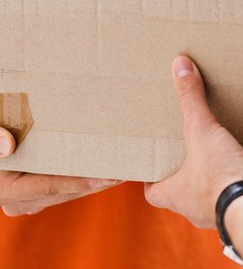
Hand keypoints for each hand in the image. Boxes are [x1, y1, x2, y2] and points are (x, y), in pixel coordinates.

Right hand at [0, 126, 120, 215]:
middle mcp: (18, 201)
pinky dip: (84, 178)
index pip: (50, 186)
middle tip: (127, 170)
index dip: (81, 181)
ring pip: (68, 192)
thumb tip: (8, 145)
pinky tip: (106, 170)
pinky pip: (64, 188)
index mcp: (8, 188)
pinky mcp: (36, 194)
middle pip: (65, 192)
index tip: (109, 177)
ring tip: (124, 169)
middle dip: (97, 182)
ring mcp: (28, 201)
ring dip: (95, 181)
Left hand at [145, 56, 242, 227]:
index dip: (152, 176)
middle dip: (184, 174)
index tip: (157, 160)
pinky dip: (232, 186)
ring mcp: (215, 215)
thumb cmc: (219, 175)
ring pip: (205, 198)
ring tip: (218, 156)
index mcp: (174, 195)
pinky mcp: (238, 213)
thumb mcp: (202, 130)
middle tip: (189, 152)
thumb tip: (179, 65)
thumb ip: (191, 99)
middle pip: (178, 194)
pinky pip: (230, 200)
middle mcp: (191, 210)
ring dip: (210, 180)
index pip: (151, 192)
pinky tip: (242, 170)